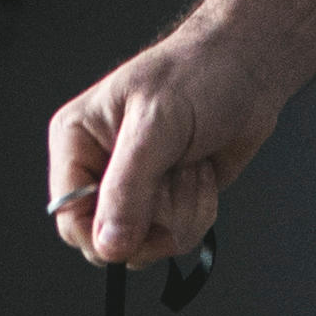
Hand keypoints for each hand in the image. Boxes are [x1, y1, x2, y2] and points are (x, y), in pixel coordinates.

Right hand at [47, 15, 292, 267]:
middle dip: (152, 220)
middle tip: (172, 180)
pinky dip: (197, 213)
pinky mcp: (167, 201)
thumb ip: (128, 187)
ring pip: (146, 245)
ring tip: (190, 167)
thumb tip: (108, 242)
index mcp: (78, 142)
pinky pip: (174, 237)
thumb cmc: (198, 73)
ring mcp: (136, 189)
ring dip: (182, 213)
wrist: (247, 70)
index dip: (104, 235)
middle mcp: (101, 169)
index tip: (141, 226)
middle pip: (108, 241)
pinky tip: (200, 175)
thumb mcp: (157, 126)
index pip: (69, 217)